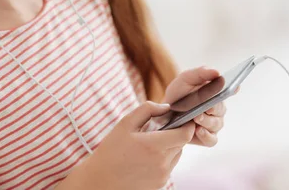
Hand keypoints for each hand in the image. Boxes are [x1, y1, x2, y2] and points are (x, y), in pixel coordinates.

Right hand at [63, 102, 195, 189]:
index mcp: (154, 146)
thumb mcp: (125, 124)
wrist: (100, 181)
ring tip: (150, 143)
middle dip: (175, 133)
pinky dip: (164, 158)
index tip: (184, 118)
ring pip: (176, 155)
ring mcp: (162, 175)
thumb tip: (166, 107)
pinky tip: (147, 156)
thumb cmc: (110, 151)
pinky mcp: (160, 184)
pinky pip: (169, 166)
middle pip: (181, 144)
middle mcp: (162, 163)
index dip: (187, 124)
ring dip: (170, 146)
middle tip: (160, 129)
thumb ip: (147, 110)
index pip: (185, 134)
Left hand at [163, 66, 227, 146]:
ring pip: (216, 124)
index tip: (234, 86)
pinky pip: (211, 140)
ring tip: (196, 117)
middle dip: (213, 108)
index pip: (230, 90)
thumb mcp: (186, 79)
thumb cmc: (179, 93)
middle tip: (205, 107)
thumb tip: (216, 72)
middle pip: (221, 109)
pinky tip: (198, 130)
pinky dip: (206, 136)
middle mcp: (218, 110)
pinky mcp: (206, 138)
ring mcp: (213, 124)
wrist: (164, 112)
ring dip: (206, 121)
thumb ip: (200, 73)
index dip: (233, 88)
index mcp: (216, 93)